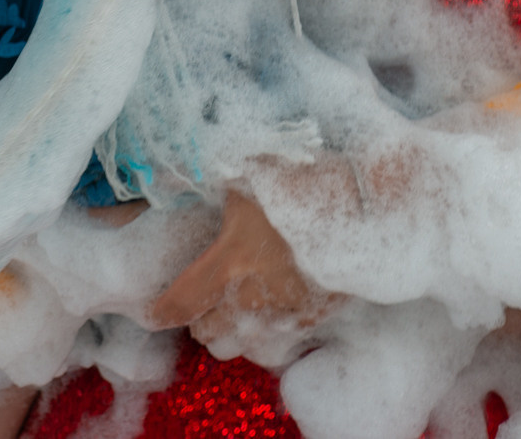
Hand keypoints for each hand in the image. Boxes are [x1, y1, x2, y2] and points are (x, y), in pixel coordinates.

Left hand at [147, 189, 337, 350]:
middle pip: (207, 334)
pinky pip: (275, 344)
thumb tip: (171, 182)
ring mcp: (284, 316)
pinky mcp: (313, 320)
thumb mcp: (246, 174)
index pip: (179, 304)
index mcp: (227, 263)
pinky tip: (271, 307)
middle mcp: (251, 300)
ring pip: (241, 346)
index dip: (160, 311)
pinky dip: (266, 332)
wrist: (366, 207)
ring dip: (232, 330)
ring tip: (236, 305)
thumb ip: (209, 186)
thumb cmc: (303, 184)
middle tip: (203, 296)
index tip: (153, 309)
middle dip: (200, 319)